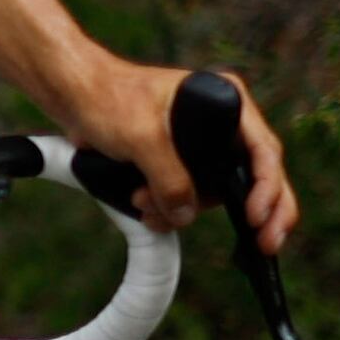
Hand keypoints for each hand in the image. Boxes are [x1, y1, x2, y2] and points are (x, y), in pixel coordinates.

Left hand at [67, 60, 295, 252]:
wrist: (72, 95)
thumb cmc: (106, 98)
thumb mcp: (142, 137)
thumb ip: (168, 176)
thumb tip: (186, 213)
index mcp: (227, 103)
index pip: (264, 152)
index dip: (268, 189)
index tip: (256, 217)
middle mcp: (221, 124)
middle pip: (251, 177)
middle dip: (249, 211)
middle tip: (264, 244)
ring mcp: (200, 145)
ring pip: (212, 192)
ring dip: (184, 209)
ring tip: (145, 205)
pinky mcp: (176, 162)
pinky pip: (186, 194)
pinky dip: (170, 208)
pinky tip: (148, 212)